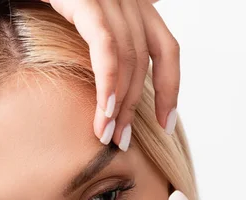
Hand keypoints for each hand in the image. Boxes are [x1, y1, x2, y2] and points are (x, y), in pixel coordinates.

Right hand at [42, 0, 179, 148]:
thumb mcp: (75, 23)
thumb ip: (100, 43)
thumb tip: (112, 78)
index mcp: (131, 2)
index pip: (165, 48)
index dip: (170, 88)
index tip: (166, 123)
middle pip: (145, 59)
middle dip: (134, 106)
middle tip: (121, 141)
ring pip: (128, 57)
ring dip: (119, 103)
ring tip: (107, 136)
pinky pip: (105, 46)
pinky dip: (108, 81)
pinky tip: (104, 110)